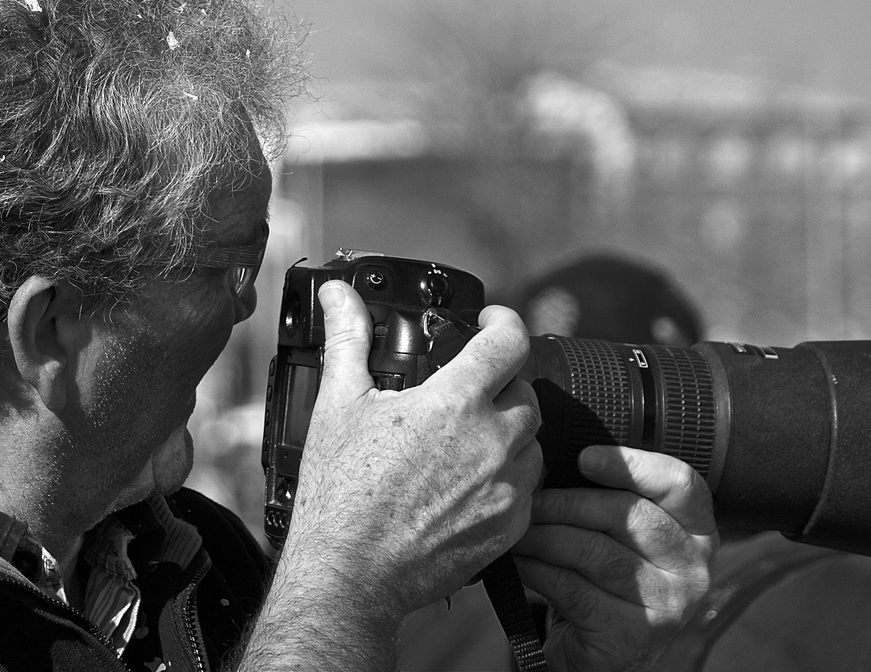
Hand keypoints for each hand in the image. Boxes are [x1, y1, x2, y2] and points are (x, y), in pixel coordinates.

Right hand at [279, 281, 543, 622]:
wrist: (350, 575)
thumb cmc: (340, 494)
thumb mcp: (339, 404)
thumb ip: (348, 339)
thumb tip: (337, 296)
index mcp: (454, 403)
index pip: (510, 341)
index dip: (503, 321)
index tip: (490, 322)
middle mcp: (492, 442)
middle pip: (526, 390)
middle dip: (501, 382)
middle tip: (468, 391)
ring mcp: (507, 487)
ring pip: (532, 441)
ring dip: (509, 431)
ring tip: (468, 440)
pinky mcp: (511, 527)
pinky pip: (527, 488)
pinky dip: (506, 478)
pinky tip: (468, 483)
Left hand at [512, 446, 716, 671]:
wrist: (599, 655)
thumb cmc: (606, 581)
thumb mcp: (623, 537)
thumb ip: (613, 499)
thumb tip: (558, 460)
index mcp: (698, 533)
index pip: (681, 484)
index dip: (632, 464)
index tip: (585, 458)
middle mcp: (694, 570)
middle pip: (628, 514)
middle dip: (566, 503)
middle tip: (529, 500)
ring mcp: (668, 607)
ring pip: (595, 551)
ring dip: (544, 536)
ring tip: (518, 530)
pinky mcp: (632, 636)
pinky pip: (573, 588)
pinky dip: (537, 570)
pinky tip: (520, 563)